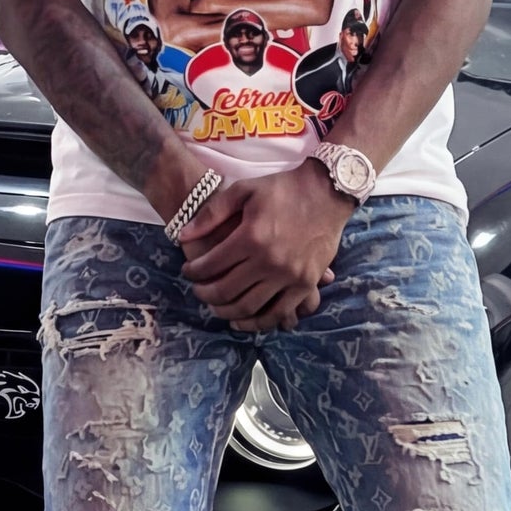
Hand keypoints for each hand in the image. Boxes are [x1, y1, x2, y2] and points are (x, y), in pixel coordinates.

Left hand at [181, 164, 350, 332]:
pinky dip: (258, 322)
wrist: (328, 191)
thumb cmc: (284, 188)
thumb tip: (183, 236)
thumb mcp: (244, 190)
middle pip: (226, 291)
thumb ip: (212, 213)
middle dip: (205, 293)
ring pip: (249, 307)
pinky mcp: (306, 284)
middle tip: (197, 290)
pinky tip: (243, 321)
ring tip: (215, 306)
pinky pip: (279, 313)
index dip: (193, 271)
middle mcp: (269, 260)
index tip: (187, 271)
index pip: (211, 265)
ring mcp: (290, 275)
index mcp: (251, 236)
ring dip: (226, 312)